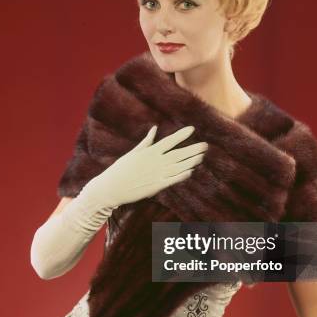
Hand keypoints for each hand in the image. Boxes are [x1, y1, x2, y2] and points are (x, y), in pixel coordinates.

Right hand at [87, 125, 207, 208]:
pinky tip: (191, 171)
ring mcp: (156, 174)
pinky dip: (182, 175)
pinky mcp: (156, 186)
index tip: (192, 129)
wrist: (111, 188)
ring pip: (178, 166)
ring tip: (201, 156)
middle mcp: (155, 162)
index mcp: (149, 152)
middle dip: (193, 149)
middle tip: (205, 145)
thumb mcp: (133, 153)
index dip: (181, 135)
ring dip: (191, 161)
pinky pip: (172, 180)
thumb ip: (146, 142)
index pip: (169, 141)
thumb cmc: (121, 169)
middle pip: (178, 154)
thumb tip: (154, 129)